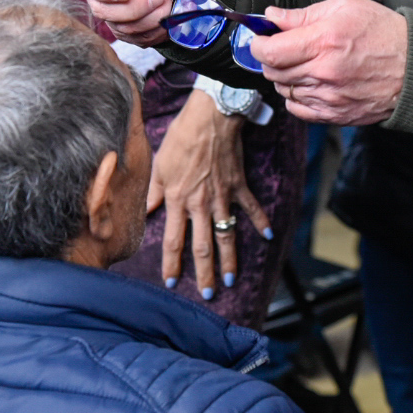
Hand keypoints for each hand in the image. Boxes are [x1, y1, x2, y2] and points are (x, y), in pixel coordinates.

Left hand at [151, 89, 272, 297]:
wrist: (211, 118)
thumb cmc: (181, 138)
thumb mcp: (159, 165)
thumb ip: (154, 192)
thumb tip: (145, 211)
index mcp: (178, 200)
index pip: (173, 239)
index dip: (172, 262)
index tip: (171, 280)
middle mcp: (201, 204)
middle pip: (202, 246)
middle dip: (205, 273)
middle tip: (209, 294)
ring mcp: (222, 197)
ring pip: (226, 235)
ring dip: (230, 260)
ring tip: (231, 279)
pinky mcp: (239, 185)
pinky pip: (251, 208)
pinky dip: (260, 221)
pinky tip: (267, 236)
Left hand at [251, 0, 407, 124]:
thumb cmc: (383, 32)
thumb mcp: (344, 7)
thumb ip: (303, 14)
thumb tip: (272, 17)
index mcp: (323, 42)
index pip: (269, 51)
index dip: (258, 44)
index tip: (261, 39)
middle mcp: (323, 72)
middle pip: (273, 72)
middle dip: (271, 58)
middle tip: (284, 48)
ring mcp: (328, 97)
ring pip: (284, 90)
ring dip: (285, 77)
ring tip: (304, 63)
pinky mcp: (335, 115)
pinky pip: (298, 110)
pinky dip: (297, 97)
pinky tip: (311, 83)